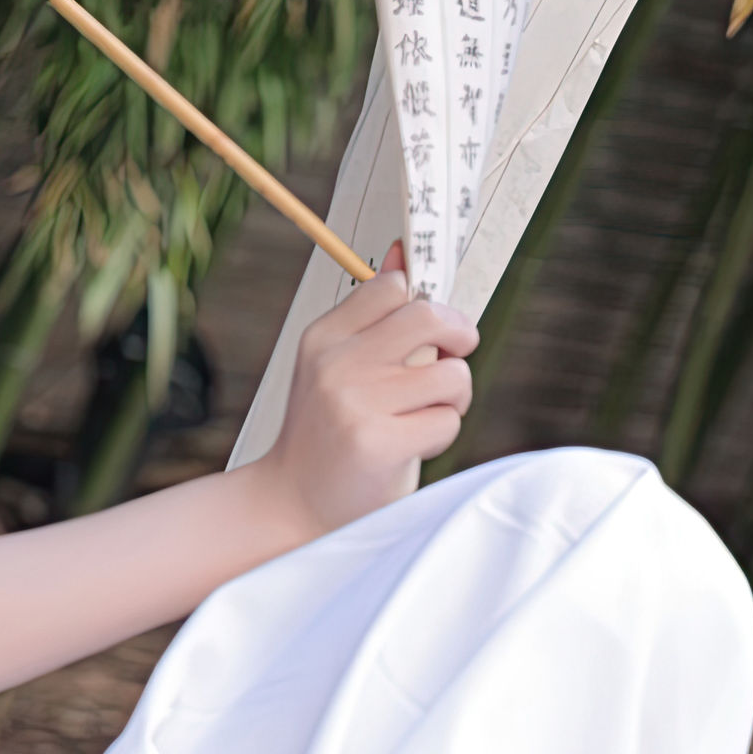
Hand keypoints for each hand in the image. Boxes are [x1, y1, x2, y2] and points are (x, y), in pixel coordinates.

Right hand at [257, 241, 477, 538]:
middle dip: (459, 337)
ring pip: (451, 374)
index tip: (432, 330)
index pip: (393, 286)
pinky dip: (440, 435)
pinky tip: (410, 446)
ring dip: (452, 398)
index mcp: (323, 338)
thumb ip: (372, 315)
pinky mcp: (379, 444)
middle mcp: (336, 365)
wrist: (292, 503)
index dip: (427, 304)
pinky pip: (447, 421)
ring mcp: (356, 404)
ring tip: (423, 415)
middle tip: (451, 360)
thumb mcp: (336, 366)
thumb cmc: (328, 432)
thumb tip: (405, 250)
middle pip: (430, 316)